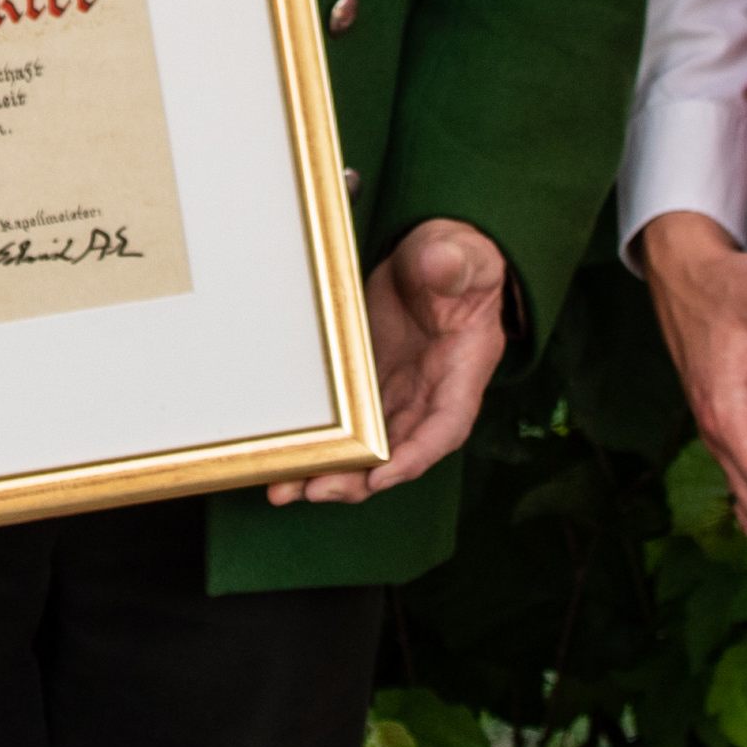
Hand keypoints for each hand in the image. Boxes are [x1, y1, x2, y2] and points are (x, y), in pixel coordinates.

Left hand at [269, 218, 510, 505]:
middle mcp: (431, 394)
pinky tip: (287, 457)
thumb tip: (440, 264)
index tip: (381, 475)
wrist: (436, 256)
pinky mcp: (369, 382)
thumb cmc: (458, 258)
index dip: (415, 456)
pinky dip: (323, 444)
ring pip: (369, 447)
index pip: (446, 426)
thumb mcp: (462, 256)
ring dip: (332, 472)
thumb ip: (454, 263)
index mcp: (463, 371)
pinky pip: (348, 423)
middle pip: (399, 451)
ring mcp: (398, 392)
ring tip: (283, 488)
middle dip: (359, 479)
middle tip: (313, 490)